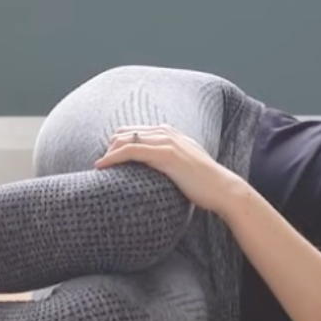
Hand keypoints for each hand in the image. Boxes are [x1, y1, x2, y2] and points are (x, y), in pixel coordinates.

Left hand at [93, 124, 246, 213]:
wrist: (222, 189)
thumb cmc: (205, 184)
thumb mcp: (186, 166)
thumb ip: (172, 161)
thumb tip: (159, 171)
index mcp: (172, 133)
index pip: (136, 131)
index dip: (119, 142)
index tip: (108, 157)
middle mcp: (168, 132)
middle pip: (127, 132)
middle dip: (111, 146)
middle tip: (101, 163)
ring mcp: (166, 141)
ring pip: (125, 140)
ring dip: (108, 152)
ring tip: (98, 166)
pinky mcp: (164, 154)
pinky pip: (130, 151)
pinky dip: (112, 157)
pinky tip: (101, 166)